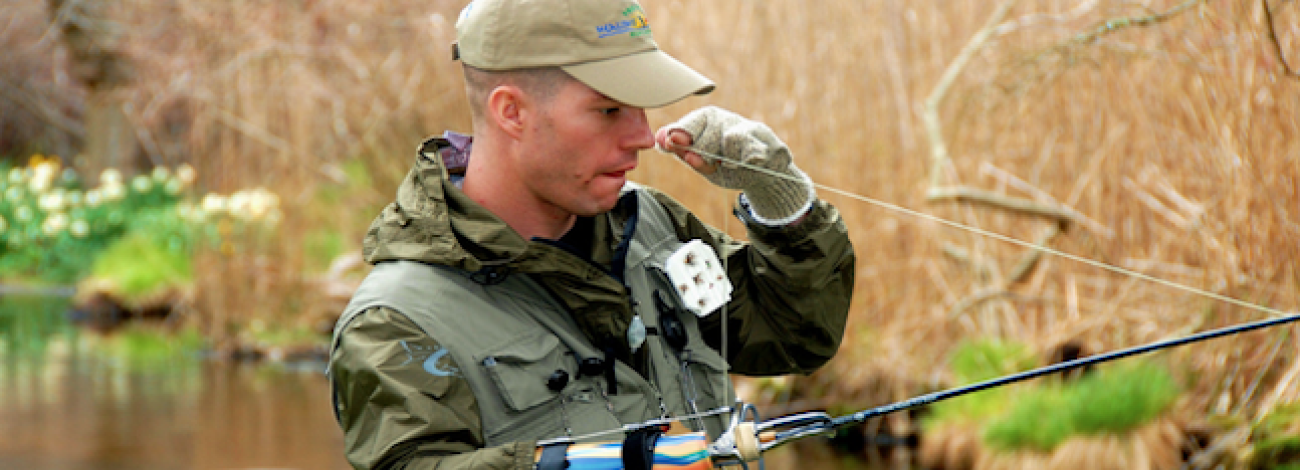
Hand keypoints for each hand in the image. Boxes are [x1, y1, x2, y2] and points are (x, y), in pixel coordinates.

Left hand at [654, 106, 813, 223]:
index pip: (692, 123)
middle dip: (704, 154)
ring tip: (729, 164)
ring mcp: (750, 130)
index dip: (681, 134)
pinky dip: (751, 157)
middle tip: (713, 164)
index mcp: (709, 120)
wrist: (763, 176)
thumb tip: (658, 138)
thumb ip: (681, 152)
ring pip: (730, 140)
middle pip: (707, 136)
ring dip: (725, 159)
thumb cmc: (727, 165)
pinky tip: (751, 162)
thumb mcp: (701, 162)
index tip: (671, 142)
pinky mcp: (770, 143)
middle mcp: (728, 120)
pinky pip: (755, 150)